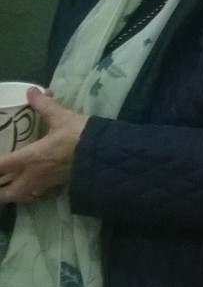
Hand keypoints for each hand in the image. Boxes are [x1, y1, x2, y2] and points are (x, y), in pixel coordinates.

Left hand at [0, 89, 89, 203]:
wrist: (108, 154)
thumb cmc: (81, 135)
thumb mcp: (62, 117)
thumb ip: (43, 105)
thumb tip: (31, 90)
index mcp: (30, 157)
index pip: (0, 165)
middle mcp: (33, 174)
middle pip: (6, 192)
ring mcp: (45, 182)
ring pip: (20, 196)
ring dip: (10, 193)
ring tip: (8, 185)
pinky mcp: (57, 185)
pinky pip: (35, 193)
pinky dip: (28, 192)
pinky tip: (29, 185)